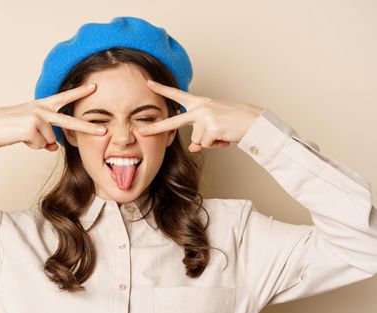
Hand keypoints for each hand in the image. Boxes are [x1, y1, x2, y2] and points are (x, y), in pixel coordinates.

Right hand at [0, 83, 106, 149]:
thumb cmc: (5, 127)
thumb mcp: (29, 130)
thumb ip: (45, 136)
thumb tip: (55, 147)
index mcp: (40, 105)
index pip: (63, 98)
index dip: (79, 92)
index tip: (94, 87)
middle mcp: (41, 109)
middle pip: (69, 122)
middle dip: (87, 128)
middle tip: (104, 131)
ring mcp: (37, 117)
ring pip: (50, 141)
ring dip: (37, 143)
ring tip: (21, 135)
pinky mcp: (31, 127)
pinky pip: (41, 145)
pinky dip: (31, 146)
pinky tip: (20, 137)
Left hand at [139, 80, 264, 151]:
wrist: (254, 121)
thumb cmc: (234, 122)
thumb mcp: (213, 125)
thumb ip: (199, 134)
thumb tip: (191, 147)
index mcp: (200, 103)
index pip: (177, 95)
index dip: (162, 89)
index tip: (147, 83)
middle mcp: (200, 108)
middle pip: (173, 122)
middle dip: (156, 128)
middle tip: (140, 130)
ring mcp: (205, 117)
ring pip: (196, 141)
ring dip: (209, 142)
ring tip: (222, 133)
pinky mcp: (211, 128)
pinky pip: (205, 145)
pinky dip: (215, 145)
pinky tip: (224, 137)